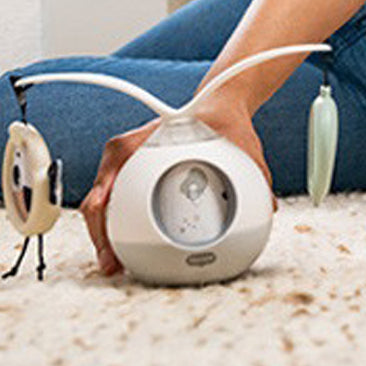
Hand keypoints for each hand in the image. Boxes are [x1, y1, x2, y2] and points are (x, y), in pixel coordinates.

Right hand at [80, 97, 271, 274]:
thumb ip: (255, 173)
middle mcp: (129, 148)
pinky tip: (123, 243)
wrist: (218, 102)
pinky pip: (111, 198)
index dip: (105, 214)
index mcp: (148, 138)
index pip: (111, 178)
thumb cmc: (222, 120)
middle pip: (97, 197)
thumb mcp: (240, 143)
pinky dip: (113, 221)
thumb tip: (268, 206)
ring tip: (115, 261)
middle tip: (114, 263)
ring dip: (103, 232)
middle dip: (101, 234)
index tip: (111, 242)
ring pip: (99, 200)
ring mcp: (126, 159)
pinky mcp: (130, 168)